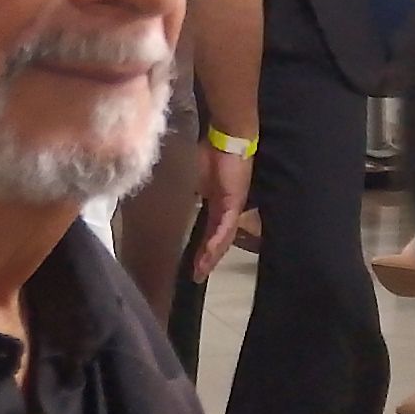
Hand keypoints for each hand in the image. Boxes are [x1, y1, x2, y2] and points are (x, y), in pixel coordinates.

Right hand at [189, 144, 253, 283]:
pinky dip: (216, 241)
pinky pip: (224, 226)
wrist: (229, 138)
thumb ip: (193, 193)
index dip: (202, 248)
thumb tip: (181, 201)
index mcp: (218, 204)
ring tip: (200, 271)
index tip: (193, 265)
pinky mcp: (234, 203)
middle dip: (207, 259)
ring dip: (210, 255)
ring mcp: (232, 208)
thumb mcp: (197, 178)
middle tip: (196, 276)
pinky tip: (209, 254)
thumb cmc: (213, 152)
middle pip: (218, 240)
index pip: (210, 231)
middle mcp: (227, 210)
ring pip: (222, 238)